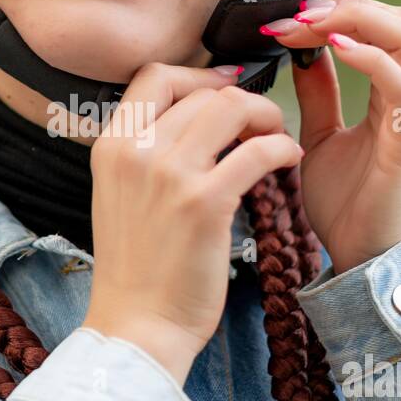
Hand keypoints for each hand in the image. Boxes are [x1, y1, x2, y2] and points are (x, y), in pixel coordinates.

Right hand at [84, 62, 303, 382]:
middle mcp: (135, 151)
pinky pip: (258, 150)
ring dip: (266, 115)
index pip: (155, 75)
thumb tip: (190, 119)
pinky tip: (289, 159)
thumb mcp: (120, 196)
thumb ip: (144, 155)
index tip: (224, 89)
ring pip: (231, 107)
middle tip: (262, 124)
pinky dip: (282, 147)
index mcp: (111, 146)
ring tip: (278, 137)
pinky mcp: (205, 202)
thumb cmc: (136, 270)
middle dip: (242, 100)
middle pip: (202, 90)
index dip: (198, 74)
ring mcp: (169, 174)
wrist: (137, 327)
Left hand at [259, 0, 400, 275]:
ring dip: (355, 21)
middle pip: (398, 20)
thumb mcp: (321, 136)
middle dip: (343, 8)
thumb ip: (319, 93)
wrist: (362, 259)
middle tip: (294, 14)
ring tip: (310, 24)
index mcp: (396, 92)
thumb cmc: (348, 203)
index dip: (333, 13)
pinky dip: (370, 60)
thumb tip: (302, 51)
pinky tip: (334, 52)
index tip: (284, 21)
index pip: (379, 27)